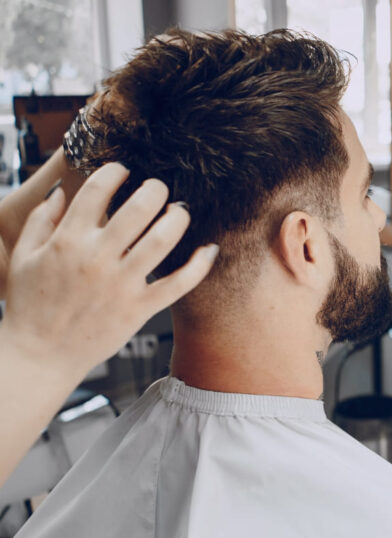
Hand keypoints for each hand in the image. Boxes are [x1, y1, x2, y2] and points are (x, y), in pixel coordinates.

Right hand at [0, 163, 217, 379]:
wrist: (41, 353)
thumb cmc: (30, 305)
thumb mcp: (24, 257)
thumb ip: (41, 220)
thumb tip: (60, 191)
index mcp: (67, 241)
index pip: (97, 191)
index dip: (115, 172)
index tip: (123, 170)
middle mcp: (97, 258)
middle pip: (138, 209)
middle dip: (155, 189)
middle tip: (159, 188)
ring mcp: (122, 284)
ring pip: (163, 240)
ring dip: (178, 218)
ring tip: (180, 211)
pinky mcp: (140, 308)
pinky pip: (179, 283)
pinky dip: (199, 265)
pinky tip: (209, 249)